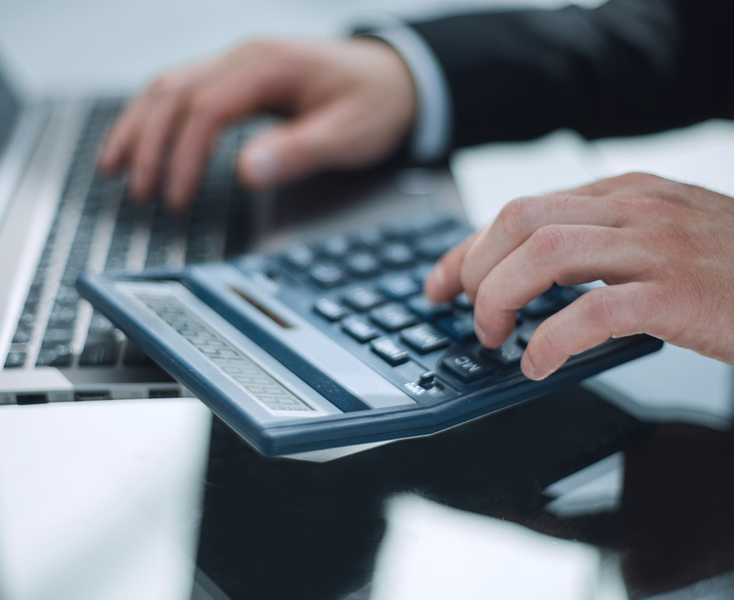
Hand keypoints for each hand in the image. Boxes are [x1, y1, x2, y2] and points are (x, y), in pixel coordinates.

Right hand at [99, 38, 415, 210]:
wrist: (396, 78)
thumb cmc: (376, 103)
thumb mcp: (349, 133)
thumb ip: (299, 151)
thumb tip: (247, 172)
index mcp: (270, 67)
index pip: (206, 109)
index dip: (184, 156)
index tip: (177, 198)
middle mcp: (246, 58)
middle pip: (174, 92)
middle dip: (149, 143)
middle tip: (138, 191)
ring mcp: (240, 64)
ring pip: (170, 86)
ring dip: (140, 126)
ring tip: (116, 167)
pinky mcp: (241, 78)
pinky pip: (185, 90)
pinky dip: (158, 117)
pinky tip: (146, 141)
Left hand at [425, 173, 733, 378]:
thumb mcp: (660, 232)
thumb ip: (601, 241)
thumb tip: (533, 272)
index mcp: (624, 193)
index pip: (522, 208)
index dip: (467, 247)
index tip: (441, 281)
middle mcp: (633, 209)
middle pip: (521, 220)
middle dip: (477, 268)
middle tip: (469, 311)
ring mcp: (655, 247)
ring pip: (546, 253)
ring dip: (502, 297)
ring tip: (494, 335)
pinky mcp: (676, 295)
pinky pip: (591, 313)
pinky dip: (550, 340)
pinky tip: (537, 362)